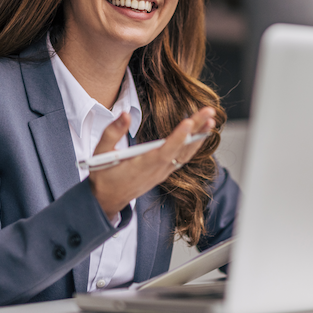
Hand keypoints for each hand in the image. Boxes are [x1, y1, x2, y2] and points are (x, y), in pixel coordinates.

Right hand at [89, 107, 216, 219]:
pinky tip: (201, 133)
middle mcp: (156, 170)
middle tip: (209, 112)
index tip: (189, 122)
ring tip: (210, 119)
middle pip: (180, 149)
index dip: (177, 138)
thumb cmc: (103, 176)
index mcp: (140, 166)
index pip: (163, 151)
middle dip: (196, 130)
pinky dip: (193, 145)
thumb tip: (124, 114)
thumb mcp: (101, 152)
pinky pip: (183, 158)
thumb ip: (113, 132)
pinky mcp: (164, 172)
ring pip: (185, 155)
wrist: (107, 200)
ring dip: (199, 137)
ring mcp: (162, 172)